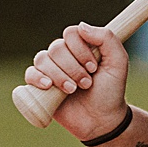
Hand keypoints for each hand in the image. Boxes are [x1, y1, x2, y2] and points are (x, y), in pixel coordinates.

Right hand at [24, 22, 129, 141]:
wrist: (102, 120)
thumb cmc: (111, 91)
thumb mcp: (118, 62)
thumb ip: (106, 38)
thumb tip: (81, 26)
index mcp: (81, 46)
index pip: (71, 33)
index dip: (80, 49)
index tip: (93, 67)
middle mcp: (65, 56)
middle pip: (56, 47)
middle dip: (72, 67)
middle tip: (86, 83)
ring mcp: (51, 70)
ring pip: (42, 59)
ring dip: (59, 75)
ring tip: (73, 90)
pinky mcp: (40, 86)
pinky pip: (30, 73)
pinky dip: (37, 77)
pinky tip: (48, 85)